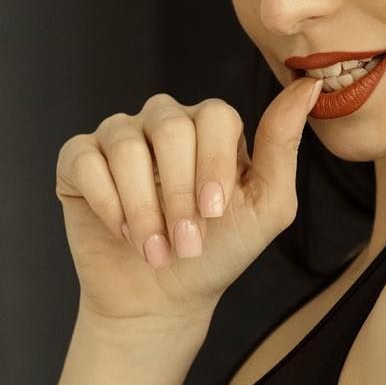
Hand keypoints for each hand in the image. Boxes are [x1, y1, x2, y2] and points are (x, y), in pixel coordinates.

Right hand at [54, 72, 322, 328]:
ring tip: (154, 250)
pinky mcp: (78, 159)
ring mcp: (119, 136)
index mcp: (210, 126)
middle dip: (178, 195)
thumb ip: (283, 146)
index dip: (214, 165)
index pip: (214, 116)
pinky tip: (120, 232)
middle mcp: (164, 122)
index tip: (215, 214)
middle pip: (169, 127)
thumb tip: (307, 85)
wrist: (162, 299)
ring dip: (142, 208)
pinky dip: (106, 201)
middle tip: (186, 245)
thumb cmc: (217, 253)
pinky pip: (84, 158)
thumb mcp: (266, 206)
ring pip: (125, 144)